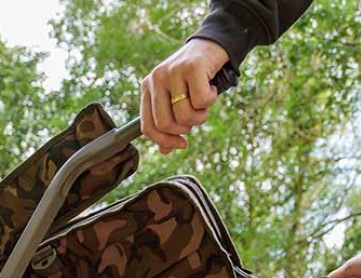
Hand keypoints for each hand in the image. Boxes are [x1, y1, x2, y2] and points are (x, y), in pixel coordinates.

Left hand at [140, 38, 229, 153]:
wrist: (213, 45)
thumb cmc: (194, 78)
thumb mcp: (177, 100)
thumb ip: (169, 123)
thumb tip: (164, 151)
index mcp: (147, 87)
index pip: (147, 127)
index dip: (164, 141)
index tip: (182, 144)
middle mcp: (156, 78)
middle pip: (165, 124)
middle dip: (184, 129)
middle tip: (196, 118)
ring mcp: (172, 71)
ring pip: (184, 115)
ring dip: (200, 116)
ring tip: (204, 103)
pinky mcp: (192, 66)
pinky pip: (201, 101)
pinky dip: (211, 101)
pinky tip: (211, 88)